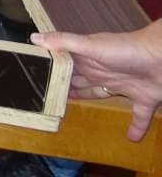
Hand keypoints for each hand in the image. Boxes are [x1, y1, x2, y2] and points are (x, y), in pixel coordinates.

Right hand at [36, 22, 161, 140]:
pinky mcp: (143, 99)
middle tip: (49, 96)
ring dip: (89, 99)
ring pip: (101, 94)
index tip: (36, 79)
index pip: (66, 66)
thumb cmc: (124, 50)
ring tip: (72, 108)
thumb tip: (34, 38)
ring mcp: (123, 86)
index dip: (53, 72)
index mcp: (89, 59)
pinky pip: (138, 116)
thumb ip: (64, 42)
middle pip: (80, 81)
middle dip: (66, 86)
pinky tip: (131, 138)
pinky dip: (135, 127)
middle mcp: (103, 72)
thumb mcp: (91, 45)